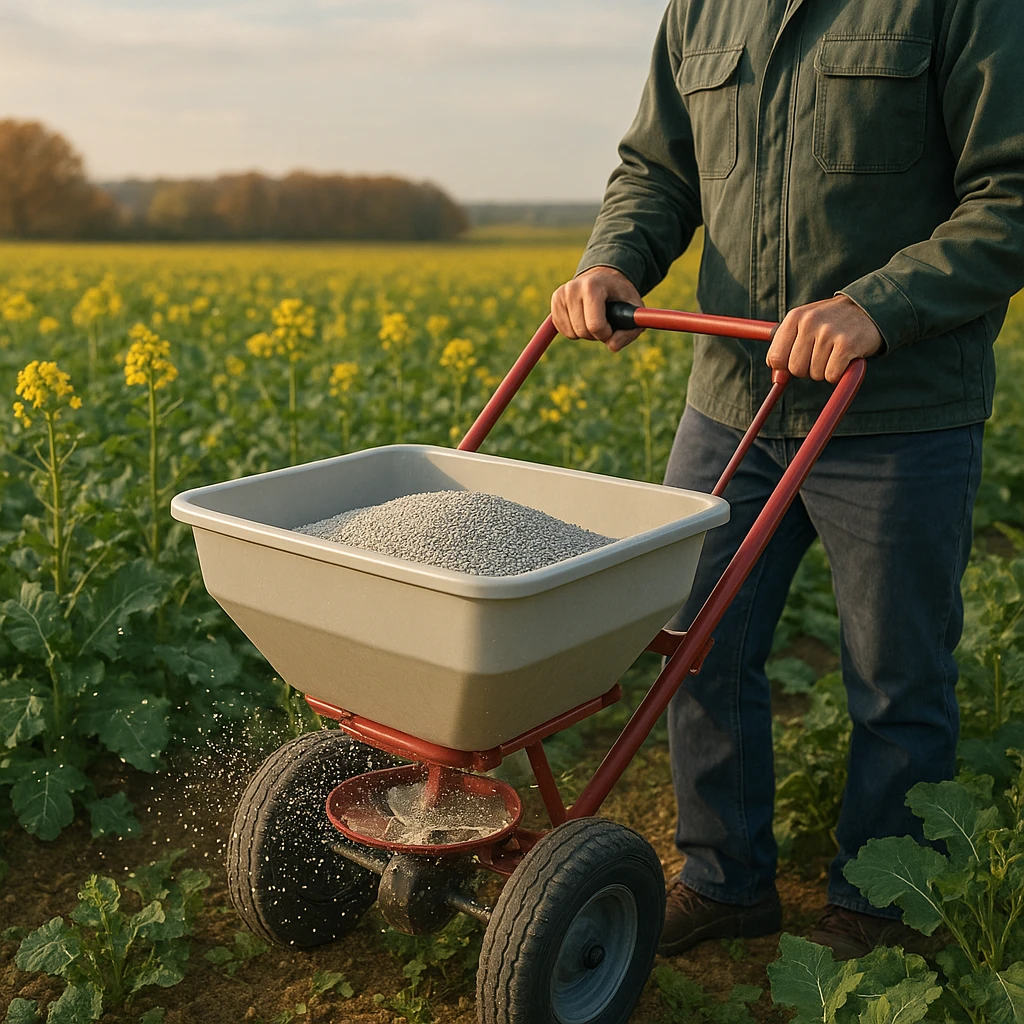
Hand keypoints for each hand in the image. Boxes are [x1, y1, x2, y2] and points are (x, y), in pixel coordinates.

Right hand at [551, 266, 644, 351]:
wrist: (605, 277)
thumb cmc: (620, 295)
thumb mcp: (634, 310)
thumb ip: (629, 332)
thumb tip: (612, 346)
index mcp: (592, 287)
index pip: (595, 326)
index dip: (606, 333)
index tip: (612, 327)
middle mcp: (572, 288)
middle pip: (582, 331)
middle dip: (596, 334)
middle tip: (604, 321)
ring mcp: (561, 294)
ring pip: (571, 334)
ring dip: (585, 333)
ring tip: (594, 317)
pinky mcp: (555, 301)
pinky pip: (563, 330)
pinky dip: (575, 331)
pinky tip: (583, 317)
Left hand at [766, 295, 882, 382]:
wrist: (870, 309)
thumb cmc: (832, 322)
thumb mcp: (805, 326)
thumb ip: (787, 348)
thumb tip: (777, 378)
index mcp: (795, 317)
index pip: (775, 357)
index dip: (785, 366)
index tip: (797, 361)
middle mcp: (810, 322)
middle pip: (795, 369)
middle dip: (807, 369)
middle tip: (821, 355)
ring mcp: (828, 332)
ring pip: (815, 374)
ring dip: (825, 370)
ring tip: (835, 352)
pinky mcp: (846, 344)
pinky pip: (831, 375)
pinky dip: (838, 373)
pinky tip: (845, 358)